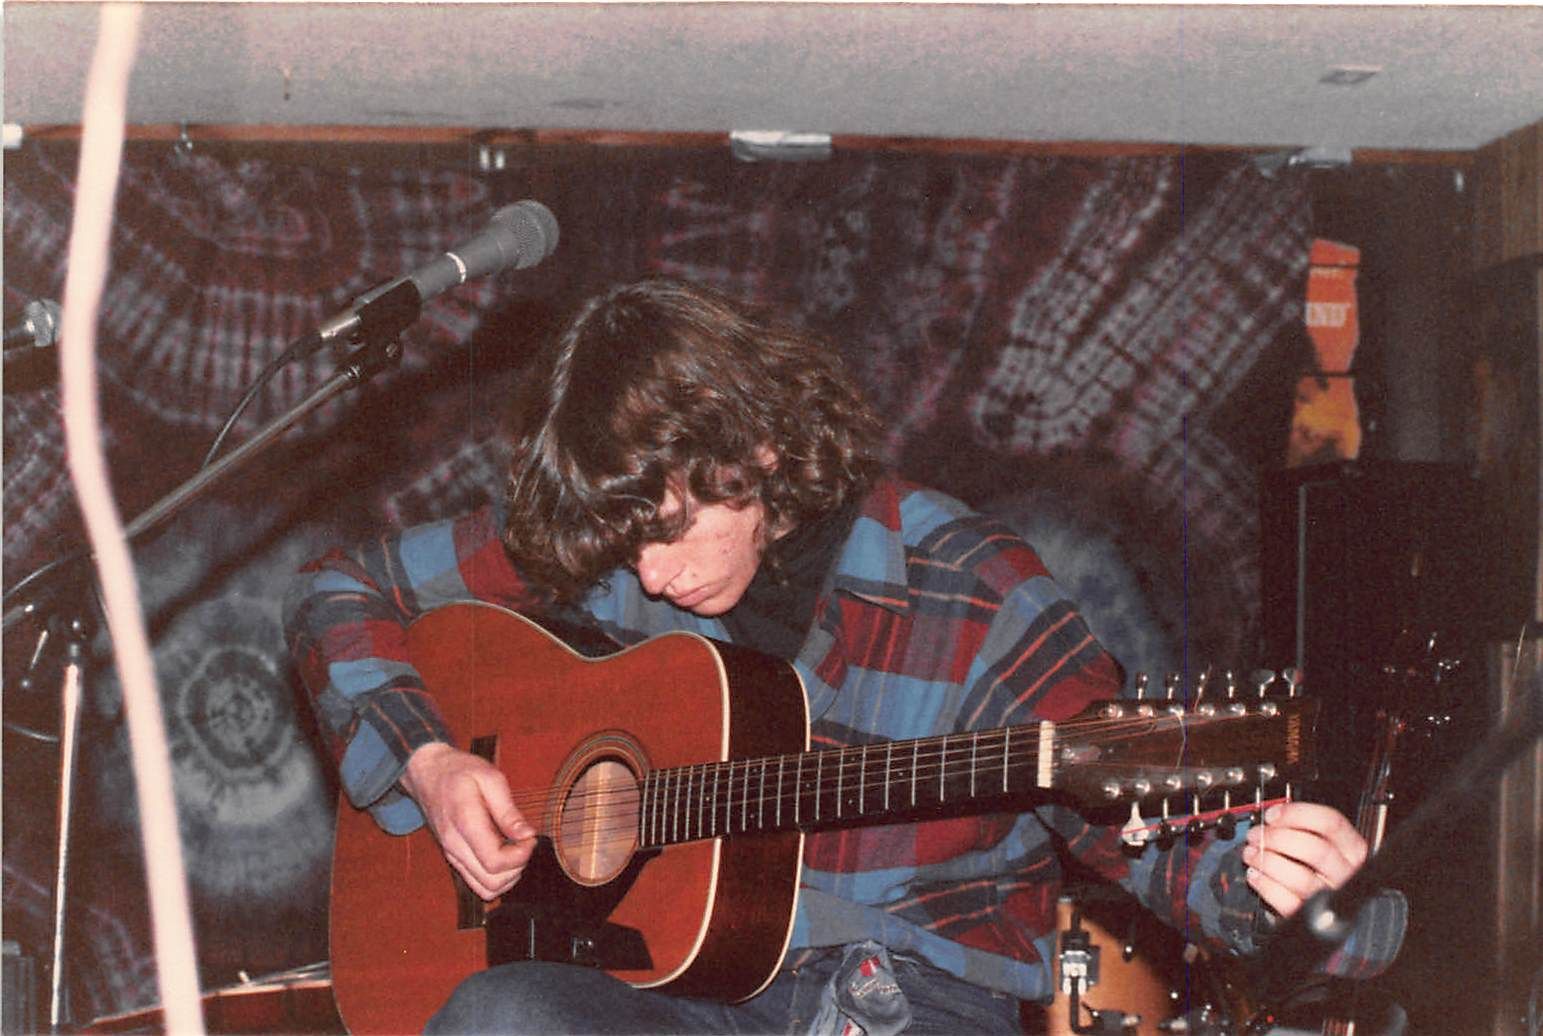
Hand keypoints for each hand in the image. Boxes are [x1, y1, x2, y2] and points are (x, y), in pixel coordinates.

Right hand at [401, 742, 537, 900]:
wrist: (428, 773)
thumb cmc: (459, 772)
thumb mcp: (489, 778)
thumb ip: (508, 810)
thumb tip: (527, 834)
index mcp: (465, 823)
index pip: (495, 862)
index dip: (521, 856)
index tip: (530, 837)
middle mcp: (455, 846)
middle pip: (492, 882)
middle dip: (518, 867)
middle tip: (525, 842)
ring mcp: (452, 855)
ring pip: (486, 889)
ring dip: (508, 876)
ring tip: (516, 849)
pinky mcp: (454, 858)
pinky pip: (477, 883)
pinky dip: (496, 878)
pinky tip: (505, 854)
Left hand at [1242, 801, 1368, 918]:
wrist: (1325, 913)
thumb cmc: (1317, 868)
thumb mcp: (1322, 843)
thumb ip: (1304, 828)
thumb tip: (1273, 817)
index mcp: (1352, 849)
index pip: (1331, 823)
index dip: (1297, 814)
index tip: (1272, 815)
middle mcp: (1346, 874)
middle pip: (1316, 850)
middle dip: (1278, 838)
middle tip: (1257, 835)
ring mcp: (1331, 897)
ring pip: (1301, 878)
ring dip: (1267, 861)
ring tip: (1251, 854)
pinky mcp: (1311, 917)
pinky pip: (1288, 902)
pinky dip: (1266, 886)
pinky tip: (1255, 875)